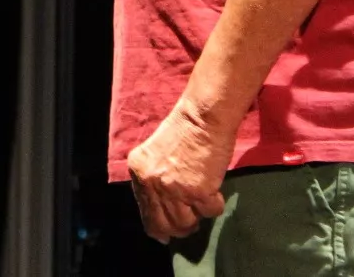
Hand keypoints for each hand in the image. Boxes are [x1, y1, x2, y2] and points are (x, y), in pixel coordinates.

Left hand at [126, 96, 232, 242]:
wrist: (203, 117)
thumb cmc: (183, 131)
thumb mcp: (155, 156)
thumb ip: (153, 183)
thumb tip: (159, 226)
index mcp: (138, 173)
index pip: (146, 214)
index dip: (158, 228)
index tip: (166, 235)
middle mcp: (152, 184)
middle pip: (165, 224)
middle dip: (180, 227)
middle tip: (191, 220)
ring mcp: (174, 189)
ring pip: (187, 223)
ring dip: (197, 215)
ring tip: (203, 199)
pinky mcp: (198, 192)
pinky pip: (210, 212)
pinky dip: (215, 204)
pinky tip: (214, 188)